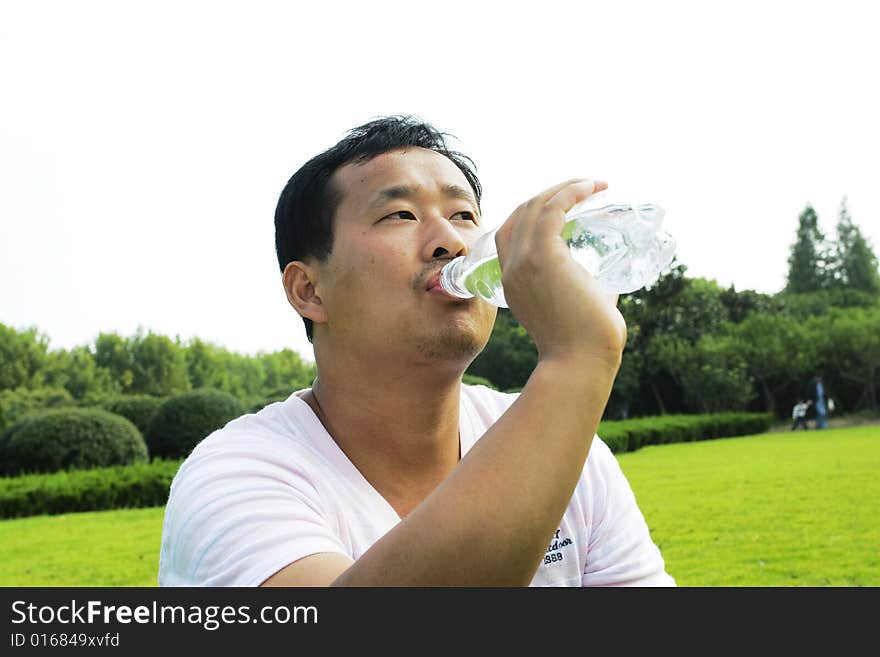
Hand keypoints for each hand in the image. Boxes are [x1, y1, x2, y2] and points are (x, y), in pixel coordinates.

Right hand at [493, 179, 626, 366]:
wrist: (580, 363)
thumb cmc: (585, 344)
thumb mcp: (579, 307)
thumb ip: (588, 288)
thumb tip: (610, 279)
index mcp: (513, 282)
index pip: (511, 233)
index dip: (535, 213)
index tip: (567, 208)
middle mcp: (512, 269)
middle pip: (521, 213)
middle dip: (551, 194)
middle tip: (585, 190)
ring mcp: (524, 261)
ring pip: (535, 205)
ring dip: (565, 188)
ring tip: (593, 184)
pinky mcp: (543, 257)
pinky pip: (553, 209)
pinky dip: (572, 193)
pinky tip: (592, 188)